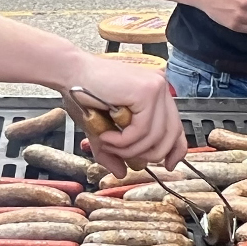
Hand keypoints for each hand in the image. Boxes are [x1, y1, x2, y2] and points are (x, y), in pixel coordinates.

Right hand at [62, 58, 185, 177]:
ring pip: (156, 136)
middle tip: (124, 157)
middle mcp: (160, 88)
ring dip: (129, 149)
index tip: (168, 165)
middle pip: (171, 134)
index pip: (177, 127)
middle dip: (148, 154)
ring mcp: (156, 88)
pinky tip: (107, 136)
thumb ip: (114, 151)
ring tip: (108, 144)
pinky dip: (123, 140)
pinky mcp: (147, 91)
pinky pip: (143, 129)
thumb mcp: (103, 128)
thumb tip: (121, 173)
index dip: (175, 150)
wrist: (70, 73)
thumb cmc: (83, 93)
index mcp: (155, 93)